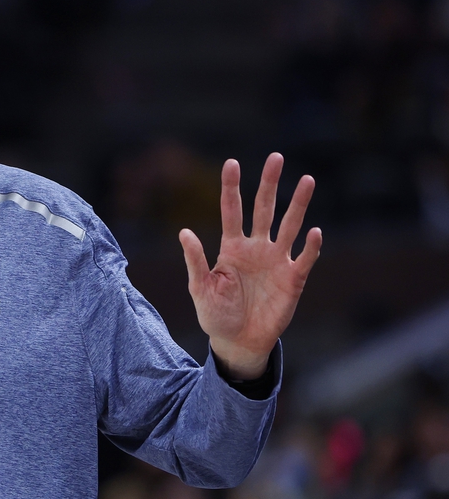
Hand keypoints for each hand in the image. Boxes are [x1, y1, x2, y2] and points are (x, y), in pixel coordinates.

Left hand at [178, 153, 321, 379]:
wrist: (238, 341)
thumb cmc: (216, 314)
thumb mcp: (200, 287)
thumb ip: (195, 260)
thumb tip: (184, 232)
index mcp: (232, 247)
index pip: (232, 210)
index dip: (231, 187)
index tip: (231, 163)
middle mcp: (256, 247)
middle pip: (264, 209)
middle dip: (269, 184)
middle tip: (276, 158)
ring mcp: (277, 261)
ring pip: (289, 226)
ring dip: (298, 204)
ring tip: (307, 180)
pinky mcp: (294, 278)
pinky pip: (304, 257)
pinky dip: (310, 246)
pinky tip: (314, 231)